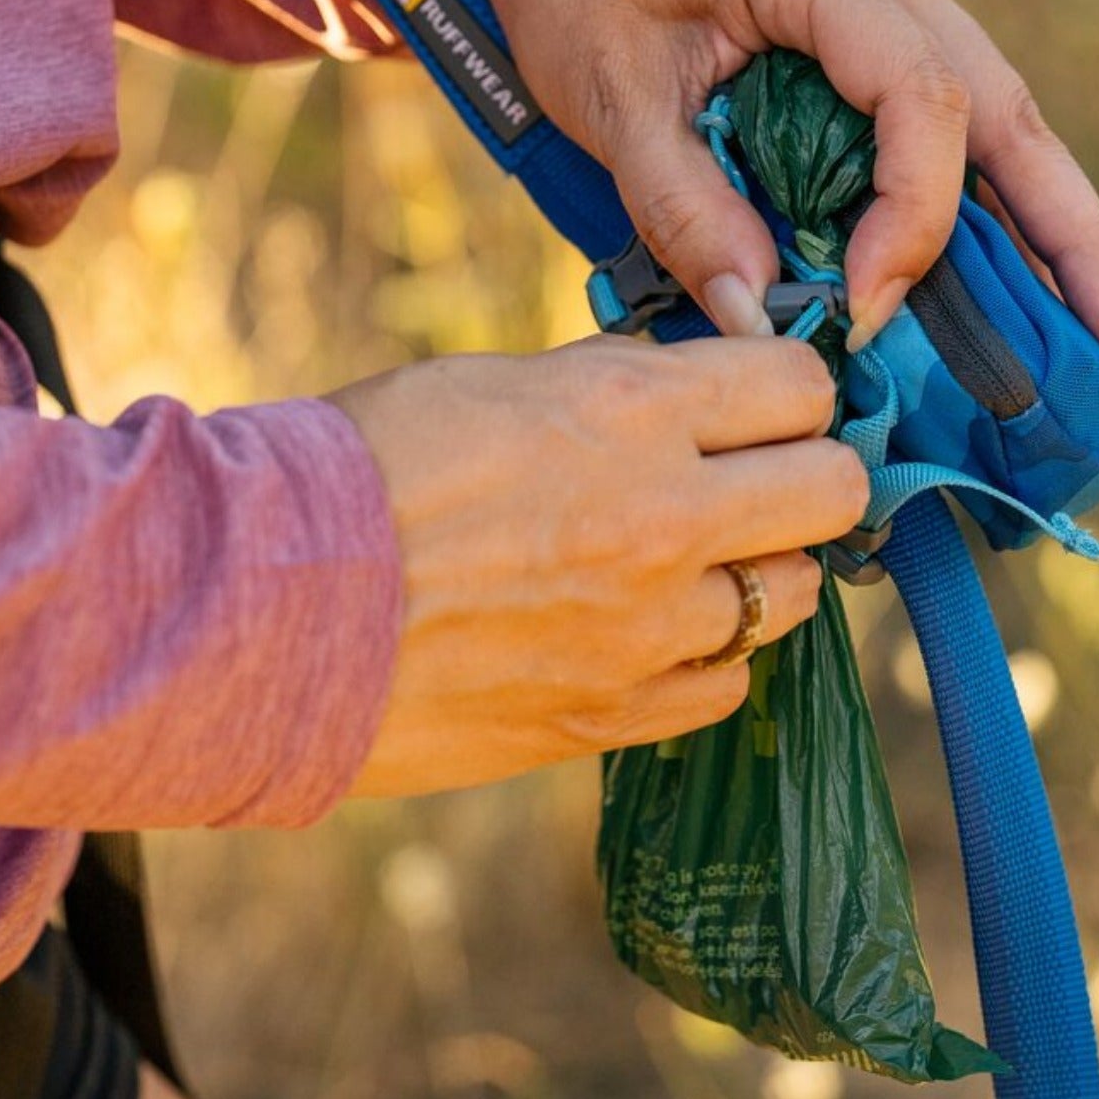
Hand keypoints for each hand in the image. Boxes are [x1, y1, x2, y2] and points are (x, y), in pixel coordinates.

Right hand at [336, 335, 864, 796]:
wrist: (261, 607)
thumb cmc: (360, 468)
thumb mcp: (494, 381)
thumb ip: (610, 386)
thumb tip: (685, 389)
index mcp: (632, 410)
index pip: (801, 382)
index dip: (792, 385)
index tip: (767, 399)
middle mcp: (666, 518)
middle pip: (837, 489)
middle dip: (809, 472)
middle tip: (760, 476)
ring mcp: (648, 630)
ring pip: (793, 594)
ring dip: (759, 568)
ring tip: (693, 558)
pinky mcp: (613, 717)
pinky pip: (725, 684)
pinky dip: (705, 654)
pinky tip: (649, 631)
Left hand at [447, 0, 1098, 377]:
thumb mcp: (603, 97)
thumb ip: (679, 206)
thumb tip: (760, 319)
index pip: (919, 94)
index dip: (914, 217)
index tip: (865, 309)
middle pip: (1007, 108)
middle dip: (1072, 240)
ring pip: (1006, 116)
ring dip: (1062, 230)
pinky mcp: (891, 22)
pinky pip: (964, 119)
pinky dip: (1003, 204)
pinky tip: (1039, 286)